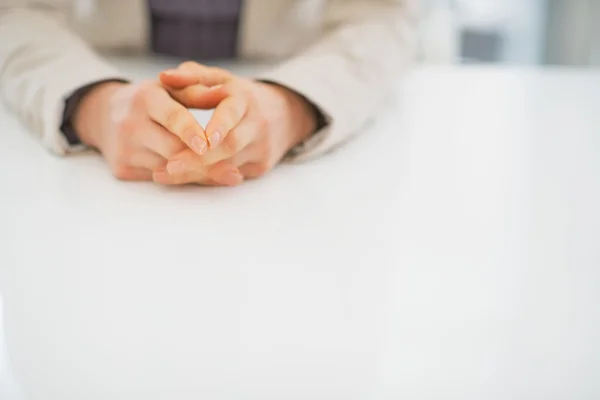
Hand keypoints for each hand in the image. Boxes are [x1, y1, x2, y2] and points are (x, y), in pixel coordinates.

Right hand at [73, 80, 241, 183]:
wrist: (104, 116)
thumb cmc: (151, 101)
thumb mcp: (170, 89)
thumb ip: (197, 93)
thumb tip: (223, 94)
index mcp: (144, 98)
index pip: (172, 118)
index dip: (191, 132)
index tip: (209, 144)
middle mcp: (130, 124)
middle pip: (173, 151)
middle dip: (205, 162)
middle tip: (235, 172)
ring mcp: (125, 149)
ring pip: (170, 170)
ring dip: (200, 175)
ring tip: (230, 176)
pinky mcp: (122, 169)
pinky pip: (161, 179)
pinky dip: (185, 180)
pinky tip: (206, 179)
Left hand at [154, 62, 317, 184]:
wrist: (286, 115)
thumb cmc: (241, 95)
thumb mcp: (222, 79)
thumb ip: (192, 76)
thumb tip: (164, 77)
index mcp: (244, 99)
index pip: (231, 114)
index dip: (218, 127)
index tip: (203, 140)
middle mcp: (257, 124)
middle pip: (230, 146)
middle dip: (199, 158)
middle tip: (170, 165)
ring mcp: (261, 148)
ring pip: (227, 166)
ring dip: (196, 172)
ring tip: (164, 174)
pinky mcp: (261, 167)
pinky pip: (230, 176)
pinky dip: (207, 179)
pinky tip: (183, 179)